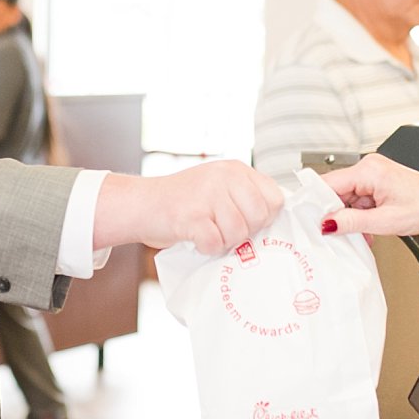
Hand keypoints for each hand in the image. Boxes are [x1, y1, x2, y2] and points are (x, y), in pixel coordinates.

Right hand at [94, 162, 284, 255]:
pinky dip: (207, 248)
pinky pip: (215, 242)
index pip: (274, 198)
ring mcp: (206, 194)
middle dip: (245, 232)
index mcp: (235, 169)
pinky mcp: (190, 216)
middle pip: (259, 217)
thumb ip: (245, 197)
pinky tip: (196, 239)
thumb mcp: (218, 186)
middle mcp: (224, 177)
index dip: (265, 217)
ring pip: (238, 232)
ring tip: (208, 233)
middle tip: (224, 230)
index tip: (248, 222)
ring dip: (224, 241)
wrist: (142, 204)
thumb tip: (275, 221)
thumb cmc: (183, 201)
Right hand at [316, 154, 418, 238]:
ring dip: (350, 218)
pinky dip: (360, 216)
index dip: (317, 204)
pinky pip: (359, 200)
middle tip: (337, 234)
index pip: (328, 183)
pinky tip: (368, 228)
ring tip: (364, 233)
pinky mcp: (379, 183)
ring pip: (347, 198)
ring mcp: (375, 174)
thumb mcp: (385, 222)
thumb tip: (327, 223)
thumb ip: (351, 222)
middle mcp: (370, 167)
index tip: (310, 222)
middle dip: (337, 215)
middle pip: (336, 192)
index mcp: (370, 169)